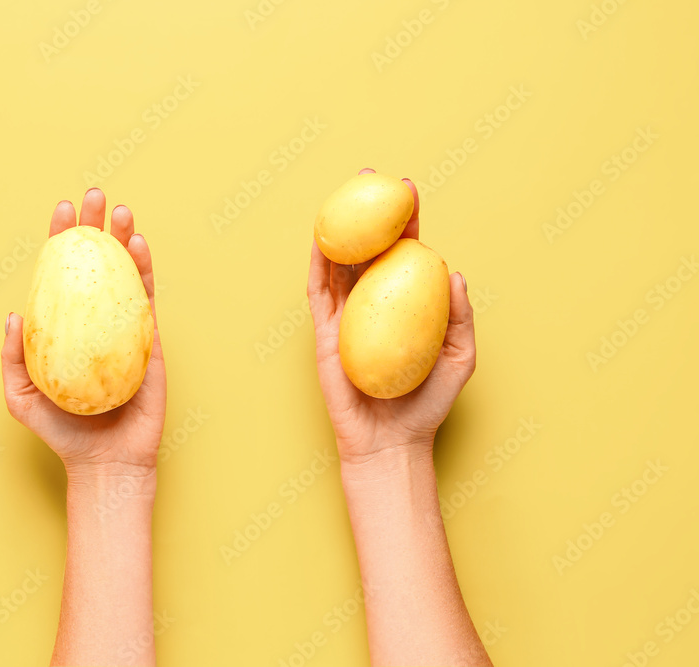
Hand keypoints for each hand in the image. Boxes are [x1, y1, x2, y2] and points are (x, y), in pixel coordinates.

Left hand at [1, 188, 166, 481]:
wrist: (106, 460)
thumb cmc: (62, 432)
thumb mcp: (20, 397)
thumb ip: (13, 358)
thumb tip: (14, 312)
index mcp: (65, 327)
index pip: (61, 273)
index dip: (61, 238)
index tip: (60, 210)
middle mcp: (95, 320)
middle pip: (95, 263)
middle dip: (95, 225)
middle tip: (94, 195)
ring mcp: (125, 326)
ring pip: (125, 273)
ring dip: (124, 237)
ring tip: (120, 209)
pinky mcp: (150, 339)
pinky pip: (148, 299)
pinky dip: (144, 269)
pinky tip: (139, 245)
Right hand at [308, 168, 475, 464]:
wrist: (391, 441)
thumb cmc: (427, 404)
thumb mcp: (459, 357)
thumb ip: (459, 316)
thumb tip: (453, 272)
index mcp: (406, 305)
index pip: (405, 254)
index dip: (406, 221)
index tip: (410, 191)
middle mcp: (374, 304)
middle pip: (369, 248)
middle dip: (369, 210)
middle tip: (372, 177)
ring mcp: (347, 316)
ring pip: (340, 264)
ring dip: (340, 228)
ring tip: (344, 196)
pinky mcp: (324, 333)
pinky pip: (318, 293)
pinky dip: (318, 265)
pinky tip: (321, 241)